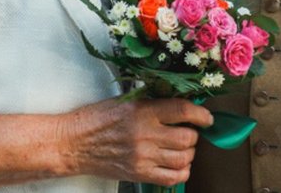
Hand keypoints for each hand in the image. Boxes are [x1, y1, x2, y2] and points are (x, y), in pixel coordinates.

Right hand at [67, 98, 213, 185]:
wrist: (73, 144)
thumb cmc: (97, 119)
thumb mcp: (126, 101)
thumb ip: (154, 103)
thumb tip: (183, 105)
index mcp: (143, 111)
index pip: (183, 110)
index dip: (201, 114)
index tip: (206, 117)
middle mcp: (146, 134)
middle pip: (188, 137)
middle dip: (193, 134)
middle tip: (187, 131)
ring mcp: (143, 156)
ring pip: (184, 158)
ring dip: (188, 153)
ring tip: (181, 148)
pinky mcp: (139, 173)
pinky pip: (173, 178)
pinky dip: (182, 172)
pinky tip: (177, 165)